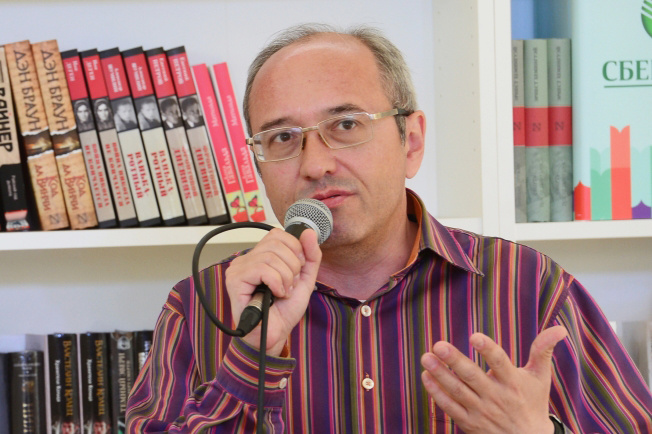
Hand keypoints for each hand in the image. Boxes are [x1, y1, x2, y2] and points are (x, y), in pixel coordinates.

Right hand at [225, 227, 321, 355]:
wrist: (274, 335)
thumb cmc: (284, 310)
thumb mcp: (305, 280)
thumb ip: (310, 256)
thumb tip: (308, 232)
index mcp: (261, 255)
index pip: (278, 234)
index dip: (294, 249)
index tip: (298, 270)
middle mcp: (247, 258)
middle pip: (276, 243)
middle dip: (293, 265)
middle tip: (291, 285)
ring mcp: (238, 268)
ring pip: (271, 257)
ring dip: (286, 278)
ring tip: (283, 293)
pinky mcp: (235, 280)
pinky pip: (262, 269)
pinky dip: (277, 283)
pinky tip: (276, 294)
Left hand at [420, 326, 567, 432]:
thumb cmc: (532, 402)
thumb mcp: (540, 376)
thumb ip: (543, 349)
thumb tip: (559, 328)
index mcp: (513, 382)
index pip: (500, 363)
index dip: (488, 349)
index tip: (475, 336)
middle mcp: (496, 397)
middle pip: (472, 377)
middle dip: (454, 361)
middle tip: (438, 345)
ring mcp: (481, 411)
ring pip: (457, 391)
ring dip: (440, 374)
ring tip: (426, 357)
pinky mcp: (469, 423)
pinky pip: (449, 407)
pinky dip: (436, 393)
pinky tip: (426, 376)